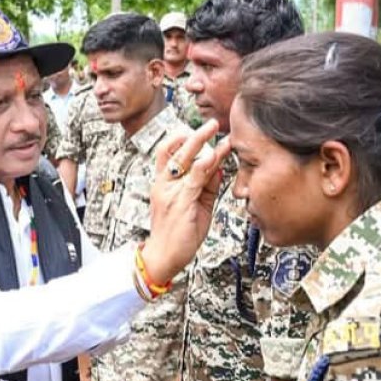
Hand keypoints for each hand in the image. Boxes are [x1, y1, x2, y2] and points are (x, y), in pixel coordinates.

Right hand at [142, 120, 230, 283]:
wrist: (163, 257)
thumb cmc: (177, 234)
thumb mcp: (193, 205)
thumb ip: (204, 185)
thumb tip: (217, 167)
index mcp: (163, 184)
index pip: (167, 153)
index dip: (180, 139)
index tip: (196, 129)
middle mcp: (164, 185)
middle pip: (175, 151)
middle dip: (195, 135)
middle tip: (211, 123)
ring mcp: (171, 193)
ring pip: (184, 161)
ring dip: (200, 143)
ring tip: (214, 130)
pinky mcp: (181, 203)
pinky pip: (192, 180)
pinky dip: (202, 166)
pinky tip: (212, 155)